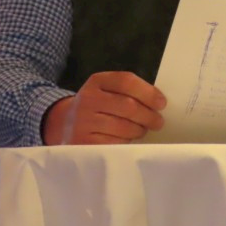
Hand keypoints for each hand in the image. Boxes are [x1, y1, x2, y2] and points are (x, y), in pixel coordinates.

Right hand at [42, 71, 166, 144]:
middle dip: (149, 115)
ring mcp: (84, 122)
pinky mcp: (84, 143)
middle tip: (158, 122)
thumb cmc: (95, 106)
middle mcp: (88, 99)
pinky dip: (126, 142)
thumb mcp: (105, 91)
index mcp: (96, 81)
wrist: (63, 124)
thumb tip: (158, 102)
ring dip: (139, 130)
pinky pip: (115, 143)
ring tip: (141, 130)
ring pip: (124, 127)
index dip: (148, 92)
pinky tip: (126, 139)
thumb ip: (127, 91)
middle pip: (128, 106)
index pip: (126, 81)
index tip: (162, 103)